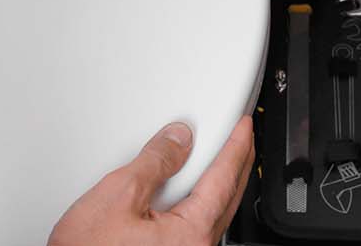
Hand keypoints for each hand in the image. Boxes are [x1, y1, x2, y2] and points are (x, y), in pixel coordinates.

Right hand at [48, 116, 254, 245]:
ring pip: (214, 212)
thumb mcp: (119, 194)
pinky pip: (197, 225)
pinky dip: (200, 202)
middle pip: (228, 197)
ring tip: (217, 159)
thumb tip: (177, 141)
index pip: (224, 178)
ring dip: (219, 184)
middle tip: (240, 138)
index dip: (235, 146)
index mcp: (192, 232)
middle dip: (236, 164)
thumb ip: (154, 162)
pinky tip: (189, 192)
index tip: (242, 127)